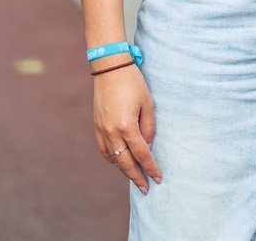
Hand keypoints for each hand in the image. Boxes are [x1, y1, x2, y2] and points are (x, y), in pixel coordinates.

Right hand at [93, 65, 161, 193]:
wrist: (109, 67)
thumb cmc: (133, 82)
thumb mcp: (148, 103)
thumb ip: (148, 128)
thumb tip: (147, 146)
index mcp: (126, 126)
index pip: (141, 154)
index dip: (150, 167)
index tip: (158, 178)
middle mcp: (111, 131)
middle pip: (124, 162)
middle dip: (136, 177)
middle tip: (145, 188)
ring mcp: (101, 129)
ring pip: (112, 158)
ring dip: (123, 169)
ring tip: (134, 177)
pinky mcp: (97, 125)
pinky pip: (103, 149)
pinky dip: (111, 159)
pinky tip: (119, 162)